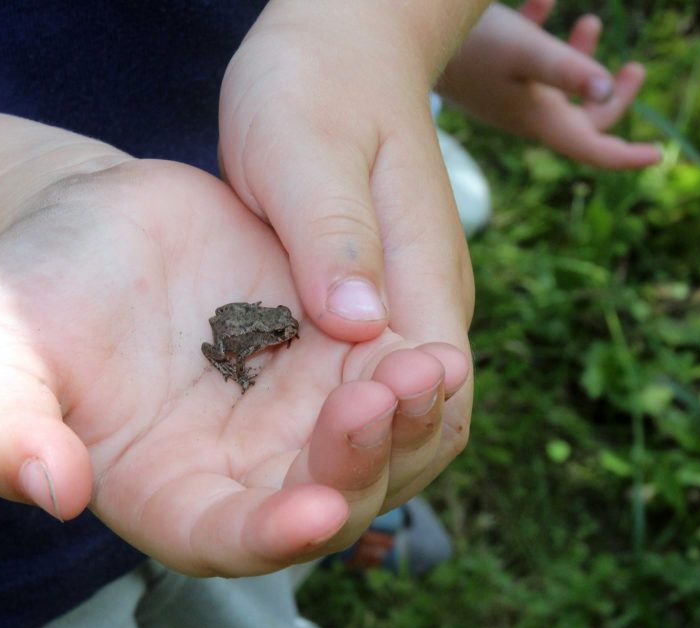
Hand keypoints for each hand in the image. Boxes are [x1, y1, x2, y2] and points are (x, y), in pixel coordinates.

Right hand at [0, 159, 467, 575]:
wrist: (86, 220)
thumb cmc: (32, 296)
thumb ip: (8, 430)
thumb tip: (52, 491)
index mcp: (164, 492)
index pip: (226, 540)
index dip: (272, 536)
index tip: (315, 510)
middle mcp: (241, 469)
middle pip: (324, 499)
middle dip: (362, 465)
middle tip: (382, 400)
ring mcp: (289, 414)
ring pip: (373, 449)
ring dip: (408, 424)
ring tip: (425, 367)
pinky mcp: (322, 356)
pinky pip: (383, 382)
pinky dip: (413, 375)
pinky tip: (431, 342)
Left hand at [218, 0, 476, 484]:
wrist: (332, 48)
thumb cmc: (314, 86)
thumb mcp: (307, 151)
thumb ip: (335, 238)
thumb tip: (362, 331)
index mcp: (422, 278)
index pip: (437, 393)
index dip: (393, 442)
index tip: (328, 462)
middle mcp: (420, 306)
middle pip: (421, 424)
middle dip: (367, 471)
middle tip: (290, 506)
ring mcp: (393, 310)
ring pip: (386, 417)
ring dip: (341, 459)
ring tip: (270, 498)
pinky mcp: (356, 307)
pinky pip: (346, 387)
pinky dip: (317, 425)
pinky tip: (263, 445)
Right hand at [439, 0, 661, 168]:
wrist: (403, 47)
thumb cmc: (469, 49)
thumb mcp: (524, 51)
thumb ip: (567, 69)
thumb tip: (609, 91)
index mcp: (537, 117)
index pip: (590, 149)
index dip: (625, 156)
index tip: (659, 155)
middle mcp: (524, 112)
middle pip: (580, 122)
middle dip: (613, 100)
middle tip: (636, 69)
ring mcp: (506, 95)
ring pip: (557, 91)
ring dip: (582, 62)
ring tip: (593, 23)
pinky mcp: (490, 75)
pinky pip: (529, 63)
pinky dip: (544, 35)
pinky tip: (544, 1)